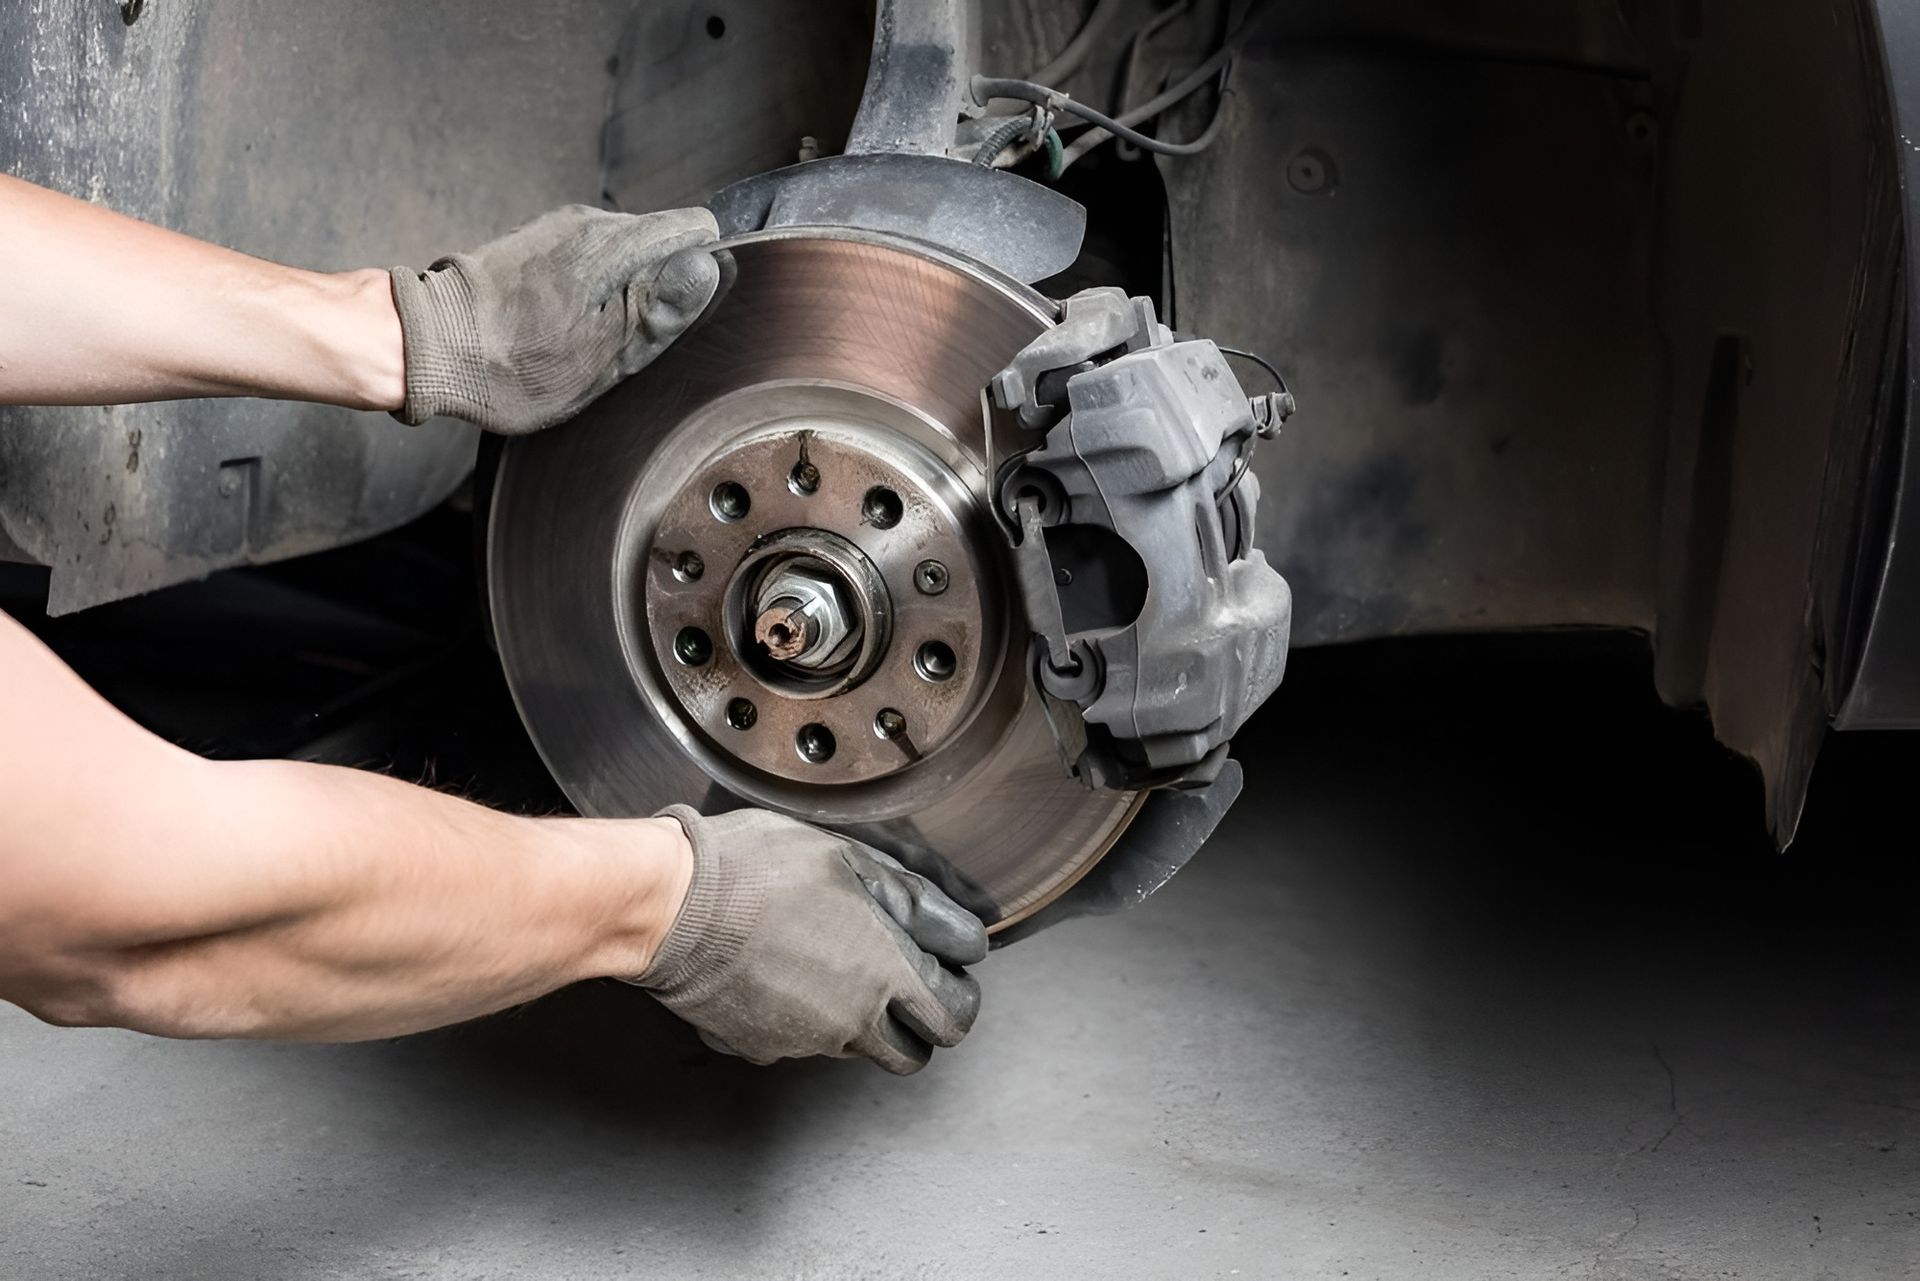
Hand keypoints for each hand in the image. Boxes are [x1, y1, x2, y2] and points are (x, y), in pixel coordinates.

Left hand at [388, 204, 720, 434]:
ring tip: (599, 337)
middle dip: (663, 284)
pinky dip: (596, 288)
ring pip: (626, 251)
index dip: (702, 271)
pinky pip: (592, 258)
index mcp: (615, 243)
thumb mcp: (605, 354)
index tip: (681, 313)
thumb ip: (661, 309)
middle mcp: (590, 222)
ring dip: (626, 289)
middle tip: (636, 339)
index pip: (695, 229)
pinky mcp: (537, 242)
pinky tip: (571, 325)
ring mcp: (560, 228)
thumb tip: (708, 269)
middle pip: (662, 241)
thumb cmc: (514, 364)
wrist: (428, 346)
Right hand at [633, 807, 988, 1074]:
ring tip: (833, 963)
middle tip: (906, 981)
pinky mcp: (761, 1046)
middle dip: (919, 1022)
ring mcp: (804, 1041)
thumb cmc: (754, 870)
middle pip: (914, 1052)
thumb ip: (909, 899)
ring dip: (862, 1018)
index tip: (948, 966)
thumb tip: (951, 928)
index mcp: (885, 974)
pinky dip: (804, 1018)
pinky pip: (801, 1043)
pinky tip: (785, 973)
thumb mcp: (848, 859)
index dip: (958, 988)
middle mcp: (852, 1021)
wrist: (669, 904)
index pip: (954, 1015)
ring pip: (857, 1047)